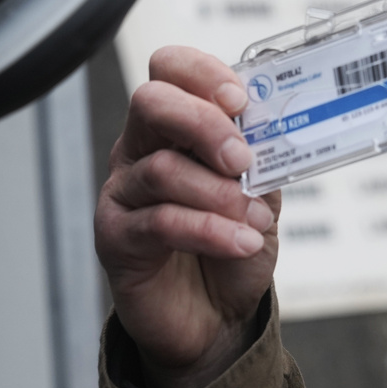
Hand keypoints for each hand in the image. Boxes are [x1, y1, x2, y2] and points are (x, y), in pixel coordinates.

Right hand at [95, 46, 281, 387]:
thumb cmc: (231, 247)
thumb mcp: (260, 195)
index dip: (202, 73)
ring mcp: (123, 192)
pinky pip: (161, 222)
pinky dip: (210, 230)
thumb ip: (262, 160)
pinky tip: (240, 242)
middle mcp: (140, 149)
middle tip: (243, 160)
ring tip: (256, 220)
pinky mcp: (116, 237)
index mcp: (174, 126)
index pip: (169, 69)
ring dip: (220, 193)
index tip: (240, 100)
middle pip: (151, 102)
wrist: (215, 317)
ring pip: (162, 167)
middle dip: (204, 124)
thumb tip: (270, 133)